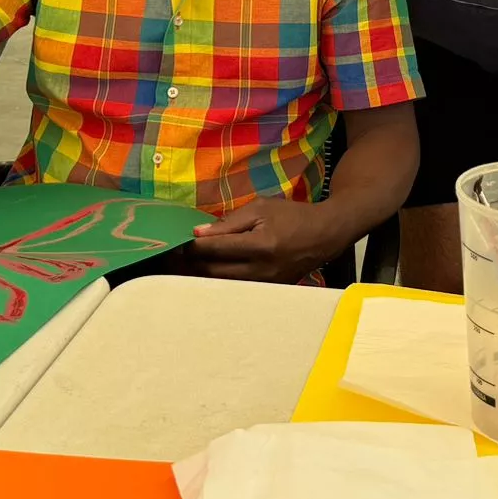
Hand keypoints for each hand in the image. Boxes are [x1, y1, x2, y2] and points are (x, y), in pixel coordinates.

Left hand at [189, 198, 339, 282]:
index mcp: (261, 245)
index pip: (217, 249)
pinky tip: (206, 271)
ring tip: (183, 265)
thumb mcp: (261, 208)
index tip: (177, 242)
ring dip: (200, 275)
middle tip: (173, 256)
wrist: (324, 235)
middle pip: (214, 272)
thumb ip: (230, 221)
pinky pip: (235, 287)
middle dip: (191, 264)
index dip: (193, 246)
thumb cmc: (292, 216)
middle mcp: (261, 269)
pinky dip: (217, 280)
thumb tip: (199, 233)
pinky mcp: (267, 290)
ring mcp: (265, 283)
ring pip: (221, 284)